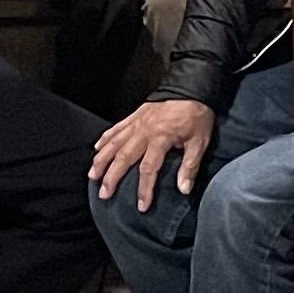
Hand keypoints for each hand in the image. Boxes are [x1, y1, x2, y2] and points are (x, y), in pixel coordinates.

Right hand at [90, 96, 214, 207]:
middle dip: (112, 177)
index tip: (141, 206)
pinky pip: (116, 128)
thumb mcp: (200, 141)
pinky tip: (97, 148)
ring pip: (114, 143)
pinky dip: (105, 138)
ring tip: (92, 175)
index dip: (144, 189)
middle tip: (103, 194)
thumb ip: (190, 166)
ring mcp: (137, 123)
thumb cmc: (197, 115)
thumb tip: (184, 189)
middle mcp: (144, 132)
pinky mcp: (135, 115)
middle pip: (123, 157)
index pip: (148, 169)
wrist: (192, 86)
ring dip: (102, 160)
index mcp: (160, 139)